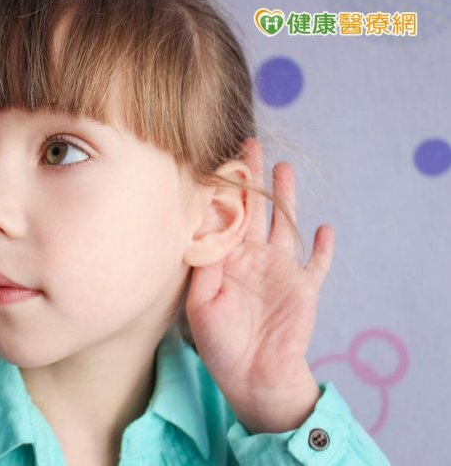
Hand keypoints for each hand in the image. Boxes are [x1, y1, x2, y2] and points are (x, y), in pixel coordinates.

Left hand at [184, 138, 334, 432]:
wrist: (251, 377)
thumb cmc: (219, 344)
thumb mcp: (200, 303)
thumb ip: (202, 265)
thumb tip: (199, 228)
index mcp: (226, 260)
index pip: (224, 217)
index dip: (221, 190)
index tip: (215, 160)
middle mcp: (253, 258)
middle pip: (254, 209)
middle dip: (252, 178)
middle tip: (249, 145)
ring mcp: (281, 271)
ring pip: (285, 225)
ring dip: (286, 198)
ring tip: (284, 169)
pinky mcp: (305, 287)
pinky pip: (318, 264)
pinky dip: (322, 248)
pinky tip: (323, 229)